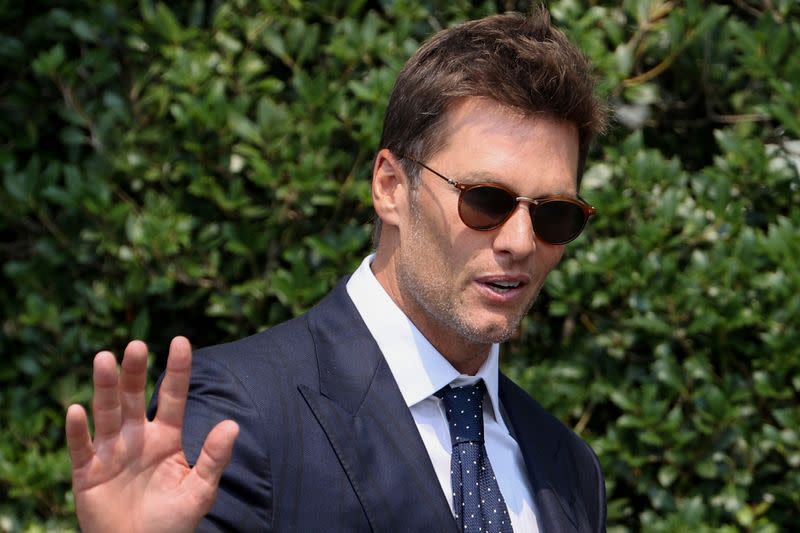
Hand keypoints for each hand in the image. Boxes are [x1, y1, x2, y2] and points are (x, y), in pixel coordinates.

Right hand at [66, 336, 238, 532]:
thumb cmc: (173, 522)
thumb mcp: (200, 491)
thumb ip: (214, 458)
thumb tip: (232, 425)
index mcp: (167, 437)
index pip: (173, 396)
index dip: (177, 370)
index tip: (181, 341)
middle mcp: (137, 437)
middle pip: (134, 397)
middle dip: (134, 371)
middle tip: (137, 346)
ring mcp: (111, 452)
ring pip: (106, 413)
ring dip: (105, 387)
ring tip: (105, 358)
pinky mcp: (87, 473)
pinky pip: (81, 448)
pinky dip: (77, 431)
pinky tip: (77, 411)